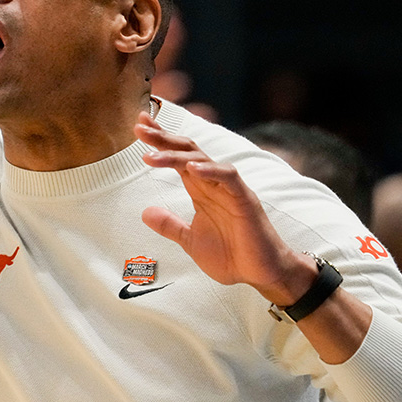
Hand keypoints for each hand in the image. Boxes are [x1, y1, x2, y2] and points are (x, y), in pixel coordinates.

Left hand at [135, 113, 314, 303]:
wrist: (261, 274)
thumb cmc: (232, 255)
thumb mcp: (190, 240)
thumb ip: (170, 225)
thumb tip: (145, 213)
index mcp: (201, 189)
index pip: (179, 158)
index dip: (160, 142)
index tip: (139, 127)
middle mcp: (214, 184)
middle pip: (187, 151)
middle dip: (163, 138)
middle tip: (140, 128)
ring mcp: (230, 189)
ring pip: (203, 160)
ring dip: (176, 154)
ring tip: (151, 154)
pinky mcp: (245, 200)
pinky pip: (228, 178)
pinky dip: (210, 170)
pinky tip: (191, 168)